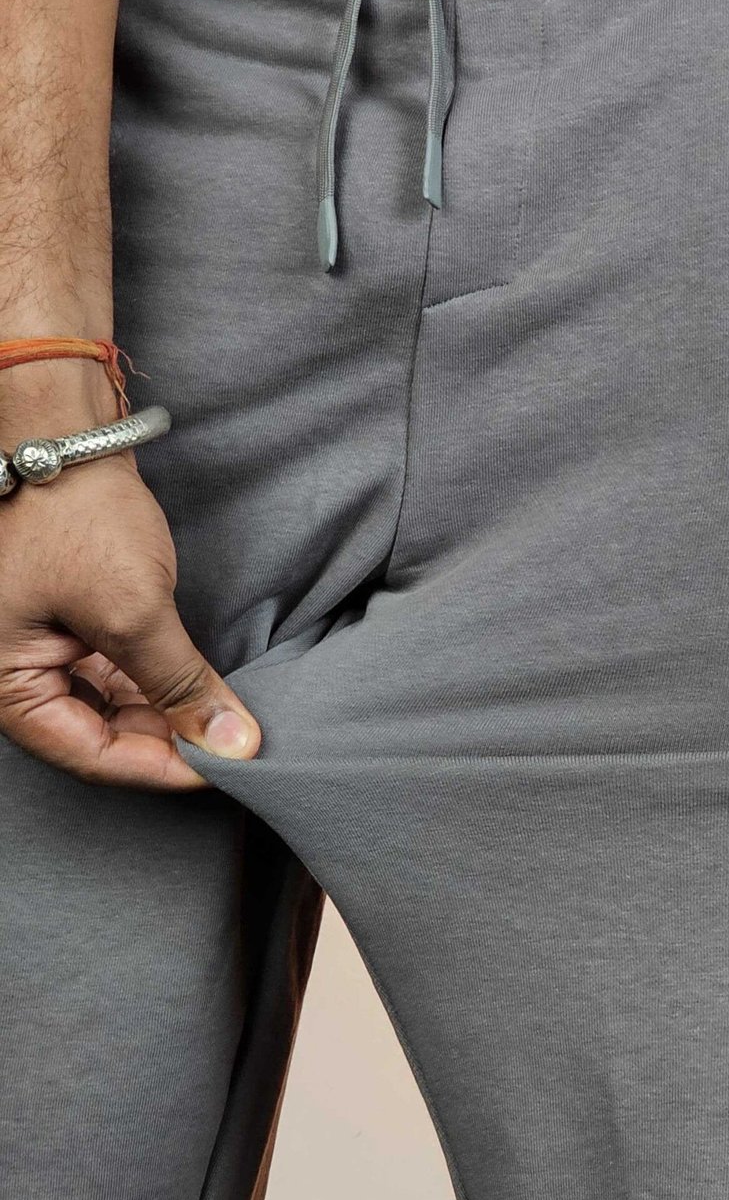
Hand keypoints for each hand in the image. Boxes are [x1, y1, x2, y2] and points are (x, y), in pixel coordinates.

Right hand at [0, 364, 260, 788]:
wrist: (62, 431)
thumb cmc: (74, 514)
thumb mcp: (133, 610)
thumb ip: (180, 684)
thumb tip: (232, 746)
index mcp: (2, 685)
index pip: (89, 756)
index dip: (161, 767)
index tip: (226, 768)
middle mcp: (12, 673)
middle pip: (99, 735)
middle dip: (167, 741)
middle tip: (234, 743)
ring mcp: (40, 647)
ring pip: (111, 706)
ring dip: (168, 713)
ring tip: (225, 716)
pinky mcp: (69, 622)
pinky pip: (113, 672)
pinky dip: (157, 682)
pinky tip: (201, 687)